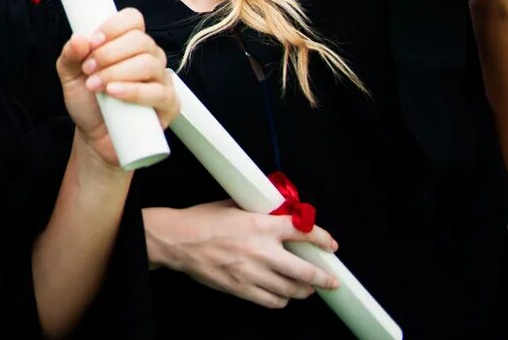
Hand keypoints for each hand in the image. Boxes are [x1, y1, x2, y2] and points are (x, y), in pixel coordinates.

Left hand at [56, 8, 179, 166]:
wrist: (95, 137)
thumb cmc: (88, 100)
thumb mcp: (70, 75)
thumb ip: (70, 54)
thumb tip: (79, 39)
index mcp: (129, 43)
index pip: (133, 19)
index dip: (114, 26)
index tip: (93, 41)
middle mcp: (150, 57)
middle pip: (140, 41)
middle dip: (109, 53)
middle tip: (88, 69)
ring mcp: (162, 80)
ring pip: (149, 64)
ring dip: (117, 72)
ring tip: (96, 85)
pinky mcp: (169, 104)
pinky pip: (159, 93)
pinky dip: (134, 91)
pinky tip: (114, 93)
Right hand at [144, 201, 339, 308]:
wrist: (177, 240)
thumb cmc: (201, 221)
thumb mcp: (233, 206)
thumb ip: (258, 211)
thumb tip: (277, 211)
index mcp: (260, 224)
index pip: (303, 230)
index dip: (322, 238)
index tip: (330, 244)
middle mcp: (261, 250)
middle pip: (306, 270)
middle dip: (324, 277)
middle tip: (330, 280)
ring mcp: (253, 272)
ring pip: (292, 290)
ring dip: (304, 290)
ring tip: (306, 288)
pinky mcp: (242, 288)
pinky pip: (273, 301)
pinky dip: (282, 300)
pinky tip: (282, 295)